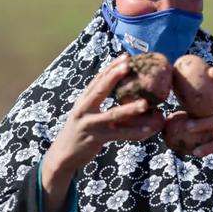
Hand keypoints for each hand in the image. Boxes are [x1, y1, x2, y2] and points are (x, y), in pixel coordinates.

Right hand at [41, 54, 163, 211]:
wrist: (64, 154)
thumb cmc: (81, 130)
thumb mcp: (86, 112)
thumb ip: (98, 101)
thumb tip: (121, 91)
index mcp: (84, 100)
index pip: (97, 80)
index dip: (111, 68)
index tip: (125, 57)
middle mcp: (84, 109)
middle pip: (99, 90)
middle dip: (113, 76)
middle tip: (128, 65)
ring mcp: (89, 124)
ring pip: (112, 115)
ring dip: (129, 109)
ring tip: (145, 104)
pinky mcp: (95, 139)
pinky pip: (118, 135)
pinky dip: (134, 132)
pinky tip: (148, 130)